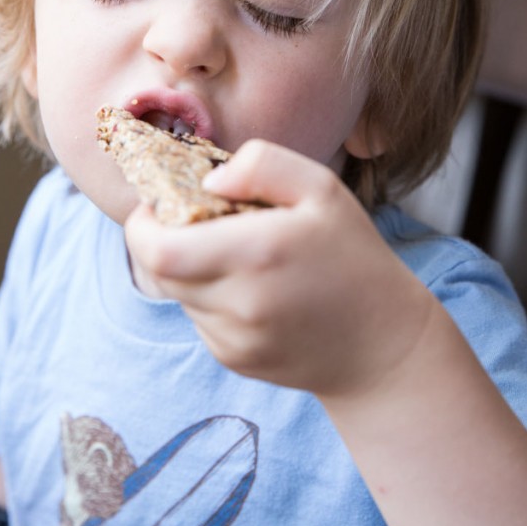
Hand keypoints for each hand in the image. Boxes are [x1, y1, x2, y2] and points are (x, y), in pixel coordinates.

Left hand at [125, 140, 432, 399]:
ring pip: (179, 294)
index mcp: (258, 254)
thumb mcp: (322, 188)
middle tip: (197, 222)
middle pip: (160, 272)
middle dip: (164, 241)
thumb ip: (263, 165)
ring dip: (191, 269)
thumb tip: (209, 180)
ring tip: (239, 255)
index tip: (160, 204)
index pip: (158, 251)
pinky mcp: (235, 360)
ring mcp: (234, 340)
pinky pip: (200, 318)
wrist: (383, 345)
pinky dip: (212, 297)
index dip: (143, 225)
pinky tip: (253, 289)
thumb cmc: (352, 254)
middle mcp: (240, 304)